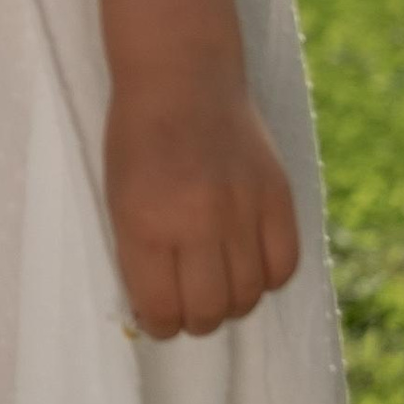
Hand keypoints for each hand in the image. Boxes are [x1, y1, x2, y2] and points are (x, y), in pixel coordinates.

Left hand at [106, 64, 301, 337]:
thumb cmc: (139, 141)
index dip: (161, 326)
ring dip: (232, 304)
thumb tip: (161, 312)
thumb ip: (139, 256)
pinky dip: (267, 278)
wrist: (183, 78)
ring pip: (249, 296)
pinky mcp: (278, 196)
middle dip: (195, 321)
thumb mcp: (119, 199)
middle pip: (210, 311)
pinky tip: (249, 267)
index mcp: (145, 223)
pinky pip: (284, 266)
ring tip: (218, 288)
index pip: (163, 308)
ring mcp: (243, 209)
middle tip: (189, 308)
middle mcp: (197, 221)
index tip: (159, 321)